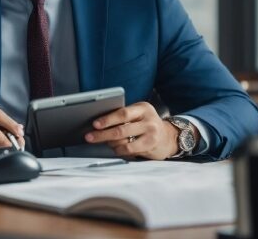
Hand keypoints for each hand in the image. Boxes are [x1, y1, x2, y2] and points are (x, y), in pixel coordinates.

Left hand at [84, 101, 198, 159]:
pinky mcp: (151, 146)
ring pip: (124, 142)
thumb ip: (123, 116)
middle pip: (121, 129)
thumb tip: (98, 124)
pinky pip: (130, 150)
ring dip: (110, 143)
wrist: (168, 136)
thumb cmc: (146, 123)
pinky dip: (119, 150)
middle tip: (89, 137)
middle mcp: (148, 120)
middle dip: (102, 134)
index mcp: (142, 107)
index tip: (94, 124)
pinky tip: (116, 148)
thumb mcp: (138, 114)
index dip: (107, 119)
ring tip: (105, 142)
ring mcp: (151, 134)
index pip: (122, 113)